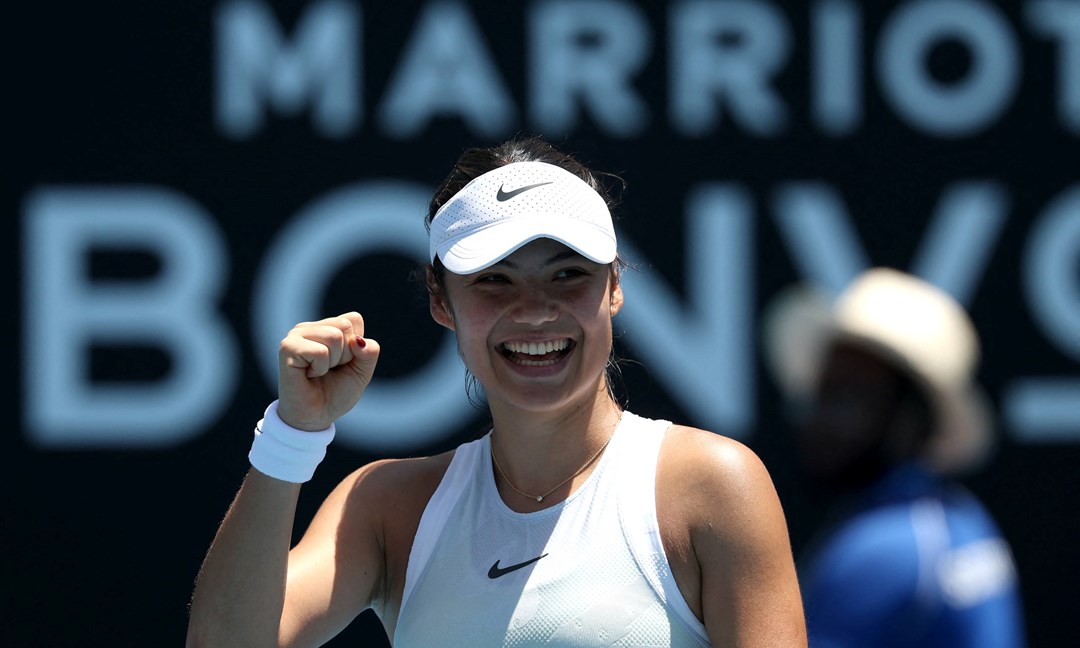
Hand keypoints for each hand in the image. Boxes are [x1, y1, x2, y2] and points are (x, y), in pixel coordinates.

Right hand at [276, 312, 379, 430]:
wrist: (315, 417)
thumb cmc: (335, 393)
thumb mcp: (362, 371)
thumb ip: (369, 352)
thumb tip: (357, 340)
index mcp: (325, 327)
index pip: (353, 319)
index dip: (356, 346)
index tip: (341, 363)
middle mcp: (308, 327)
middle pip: (344, 326)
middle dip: (345, 354)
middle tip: (328, 370)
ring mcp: (296, 335)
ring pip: (334, 336)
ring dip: (332, 362)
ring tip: (318, 372)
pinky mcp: (287, 348)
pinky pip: (320, 352)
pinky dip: (320, 369)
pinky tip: (308, 375)